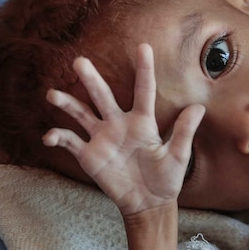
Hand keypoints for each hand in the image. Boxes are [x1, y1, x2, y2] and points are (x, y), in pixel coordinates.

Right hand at [42, 43, 204, 215]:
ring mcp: (101, 138)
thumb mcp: (178, 156)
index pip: (143, 91)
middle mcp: (119, 124)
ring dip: (67, 103)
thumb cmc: (166, 178)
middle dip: (91, 79)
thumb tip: (199, 107)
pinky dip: (58, 137)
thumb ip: (184, 132)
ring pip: (81, 114)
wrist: (148, 203)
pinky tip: (49, 136)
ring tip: (52, 94)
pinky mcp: (89, 155)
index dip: (144, 69)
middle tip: (79, 61)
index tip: (143, 46)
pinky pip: (70, 141)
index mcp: (142, 122)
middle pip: (103, 96)